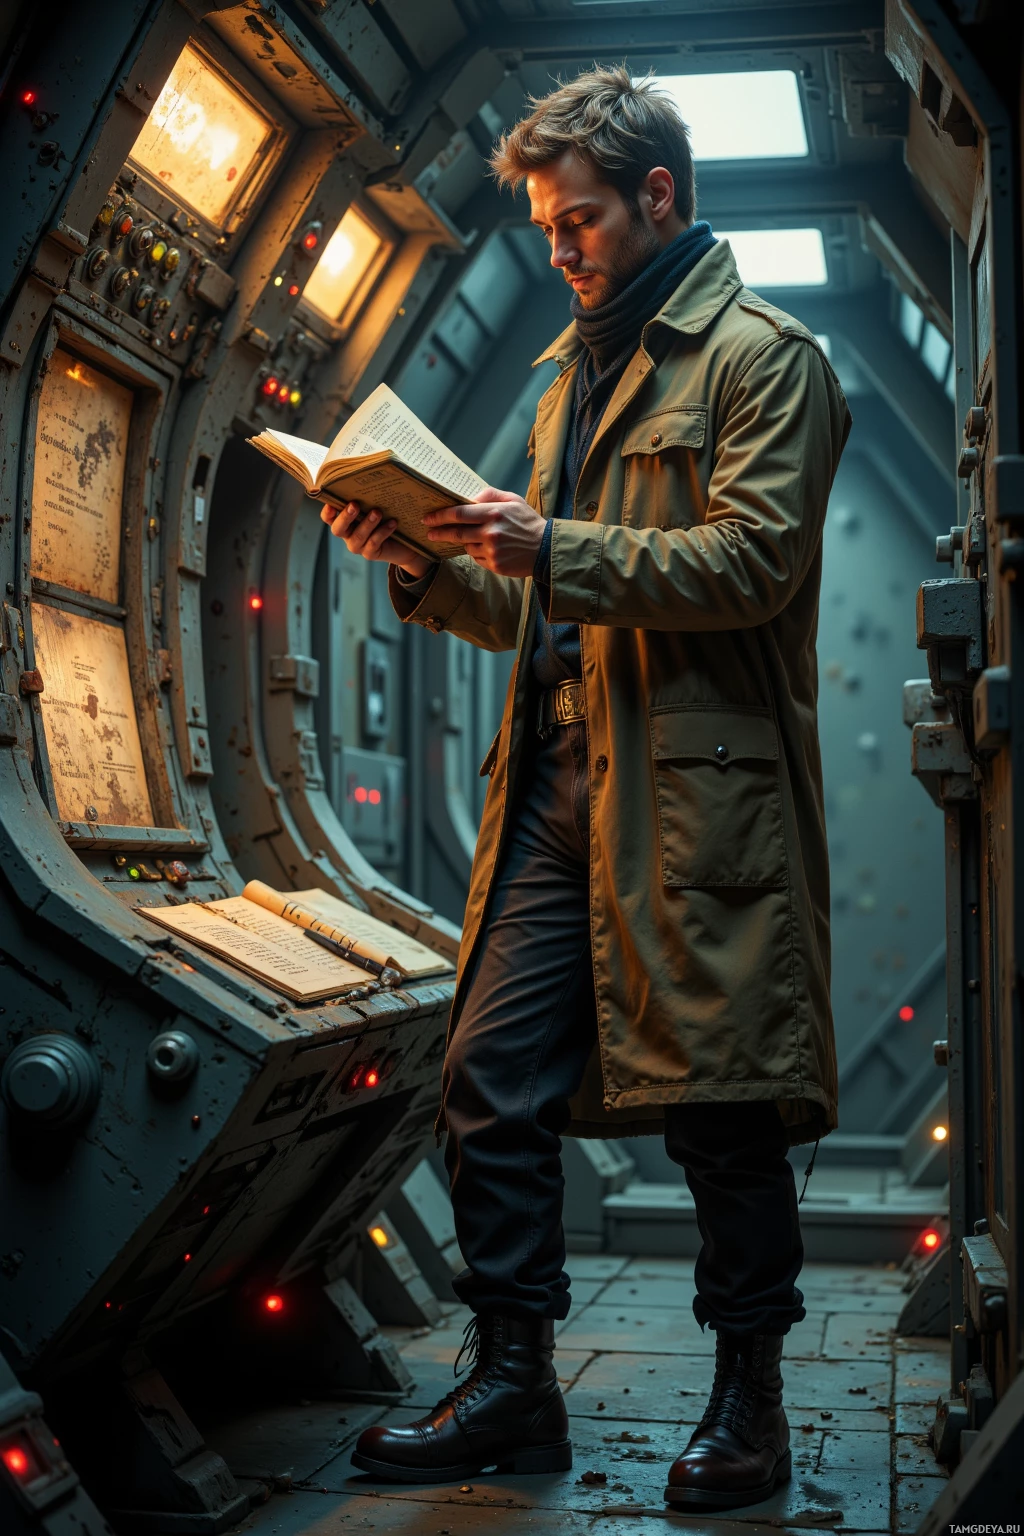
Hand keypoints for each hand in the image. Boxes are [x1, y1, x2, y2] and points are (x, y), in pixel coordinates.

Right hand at [320, 500, 431, 578]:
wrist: (405, 541)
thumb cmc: (387, 517)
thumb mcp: (376, 505)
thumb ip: (368, 496)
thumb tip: (367, 473)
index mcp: (345, 521)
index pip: (329, 518)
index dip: (327, 512)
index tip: (332, 504)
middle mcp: (348, 534)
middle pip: (338, 529)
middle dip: (345, 517)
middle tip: (354, 505)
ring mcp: (358, 546)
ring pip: (357, 537)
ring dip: (367, 524)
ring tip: (377, 512)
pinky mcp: (370, 553)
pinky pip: (373, 543)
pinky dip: (383, 532)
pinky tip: (393, 523)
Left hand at [424, 486, 545, 576]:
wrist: (546, 549)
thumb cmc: (528, 522)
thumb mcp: (513, 500)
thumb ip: (491, 495)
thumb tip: (470, 496)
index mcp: (494, 513)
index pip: (459, 513)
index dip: (441, 516)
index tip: (429, 518)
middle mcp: (491, 532)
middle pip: (457, 532)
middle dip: (440, 532)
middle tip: (429, 531)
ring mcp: (492, 550)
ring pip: (467, 546)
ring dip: (464, 542)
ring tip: (468, 538)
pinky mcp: (494, 565)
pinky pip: (477, 558)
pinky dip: (477, 552)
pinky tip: (486, 549)